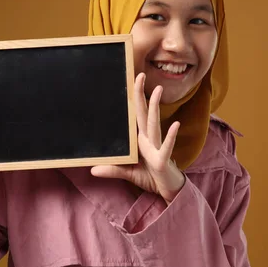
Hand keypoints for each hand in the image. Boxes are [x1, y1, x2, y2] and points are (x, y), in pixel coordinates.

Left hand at [91, 73, 185, 203]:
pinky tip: (175, 124)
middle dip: (141, 95)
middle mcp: (149, 140)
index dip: (133, 100)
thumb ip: (113, 170)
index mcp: (140, 140)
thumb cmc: (152, 177)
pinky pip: (166, 146)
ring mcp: (156, 148)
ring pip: (154, 124)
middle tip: (140, 74)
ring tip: (157, 89)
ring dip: (155, 107)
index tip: (129, 82)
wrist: (169, 191)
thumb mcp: (128, 173)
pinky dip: (170, 136)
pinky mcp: (162, 160)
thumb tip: (92, 170)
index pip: (135, 116)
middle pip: (143, 113)